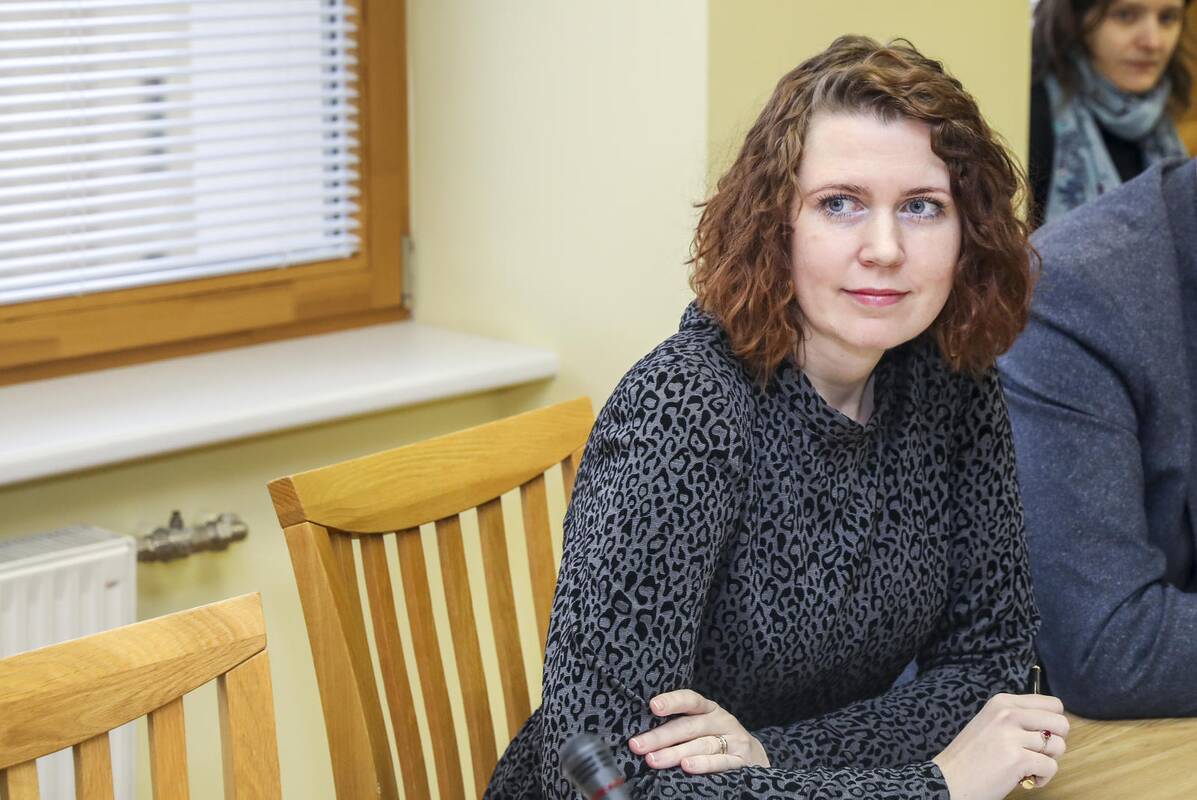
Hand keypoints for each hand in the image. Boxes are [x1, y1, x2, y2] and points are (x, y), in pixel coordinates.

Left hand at [627, 688, 770, 773]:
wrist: (753, 758)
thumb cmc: (718, 740)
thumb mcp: (702, 727)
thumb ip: (680, 726)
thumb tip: (643, 733)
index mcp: (709, 710)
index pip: (690, 700)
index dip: (673, 701)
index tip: (652, 706)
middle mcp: (721, 721)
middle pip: (689, 726)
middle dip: (660, 736)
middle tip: (637, 745)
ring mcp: (733, 740)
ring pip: (701, 745)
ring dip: (675, 753)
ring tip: (654, 759)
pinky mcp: (741, 760)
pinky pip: (720, 762)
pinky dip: (703, 764)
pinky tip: (686, 766)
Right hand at [933, 693, 1068, 799]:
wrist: (948, 779)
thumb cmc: (970, 756)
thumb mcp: (990, 723)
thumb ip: (1017, 719)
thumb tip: (1051, 725)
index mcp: (1002, 702)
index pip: (1051, 703)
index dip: (1052, 722)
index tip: (1039, 735)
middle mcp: (1008, 714)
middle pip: (1061, 723)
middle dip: (1055, 741)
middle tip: (1036, 752)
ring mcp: (1012, 736)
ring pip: (1058, 746)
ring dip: (1047, 761)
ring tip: (1028, 767)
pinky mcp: (1018, 759)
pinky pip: (1051, 768)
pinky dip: (1042, 778)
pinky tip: (1024, 779)